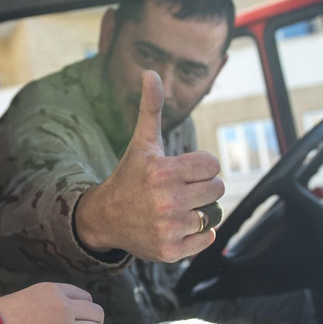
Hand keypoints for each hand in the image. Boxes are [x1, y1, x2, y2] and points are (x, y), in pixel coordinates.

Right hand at [0, 282, 105, 323]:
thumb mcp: (28, 297)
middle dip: (92, 323)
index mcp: (53, 291)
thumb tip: (73, 311)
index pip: (86, 297)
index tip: (75, 318)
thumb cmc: (1, 318)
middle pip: (98, 314)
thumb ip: (52, 301)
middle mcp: (63, 308)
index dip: (82, 309)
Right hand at [75, 70, 224, 262]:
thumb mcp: (142, 143)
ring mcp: (169, 228)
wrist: (105, 217)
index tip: (184, 170)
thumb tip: (151, 72)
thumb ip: (151, 108)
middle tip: (181, 190)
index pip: (212, 165)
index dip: (201, 166)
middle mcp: (166, 201)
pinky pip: (206, 238)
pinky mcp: (171, 251)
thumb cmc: (130, 176)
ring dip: (199, 211)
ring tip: (176, 208)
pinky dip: (197, 234)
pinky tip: (177, 226)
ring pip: (212, 214)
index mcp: (163, 172)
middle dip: (203, 187)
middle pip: (217, 189)